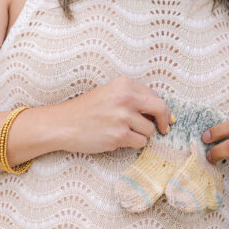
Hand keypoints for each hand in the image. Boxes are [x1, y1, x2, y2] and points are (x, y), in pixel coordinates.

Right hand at [49, 77, 172, 154]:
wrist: (63, 124)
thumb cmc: (86, 110)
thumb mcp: (110, 93)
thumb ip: (134, 98)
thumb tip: (166, 114)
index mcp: (124, 84)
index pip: (155, 96)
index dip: (161, 109)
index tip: (163, 118)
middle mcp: (126, 98)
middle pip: (160, 109)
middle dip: (163, 120)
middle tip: (163, 128)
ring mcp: (123, 117)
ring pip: (149, 130)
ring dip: (141, 134)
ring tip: (123, 132)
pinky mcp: (119, 136)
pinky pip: (140, 142)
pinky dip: (133, 144)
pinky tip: (118, 139)